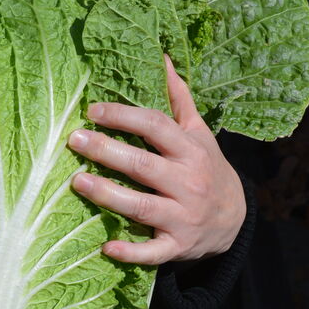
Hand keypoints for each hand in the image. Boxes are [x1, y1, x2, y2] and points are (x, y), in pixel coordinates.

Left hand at [68, 55, 245, 264]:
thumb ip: (178, 98)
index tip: (93, 110)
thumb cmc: (205, 168)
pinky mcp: (177, 246)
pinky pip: (152, 252)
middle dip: (107, 150)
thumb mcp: (198, 133)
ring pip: (141, 206)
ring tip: (76, 181)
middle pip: (143, 164)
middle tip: (73, 139)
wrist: (234, 220)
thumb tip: (160, 56)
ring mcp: (183, 216)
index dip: (125, 116)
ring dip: (108, 195)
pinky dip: (131, 252)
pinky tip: (106, 247)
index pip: (156, 126)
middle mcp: (188, 182)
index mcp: (190, 150)